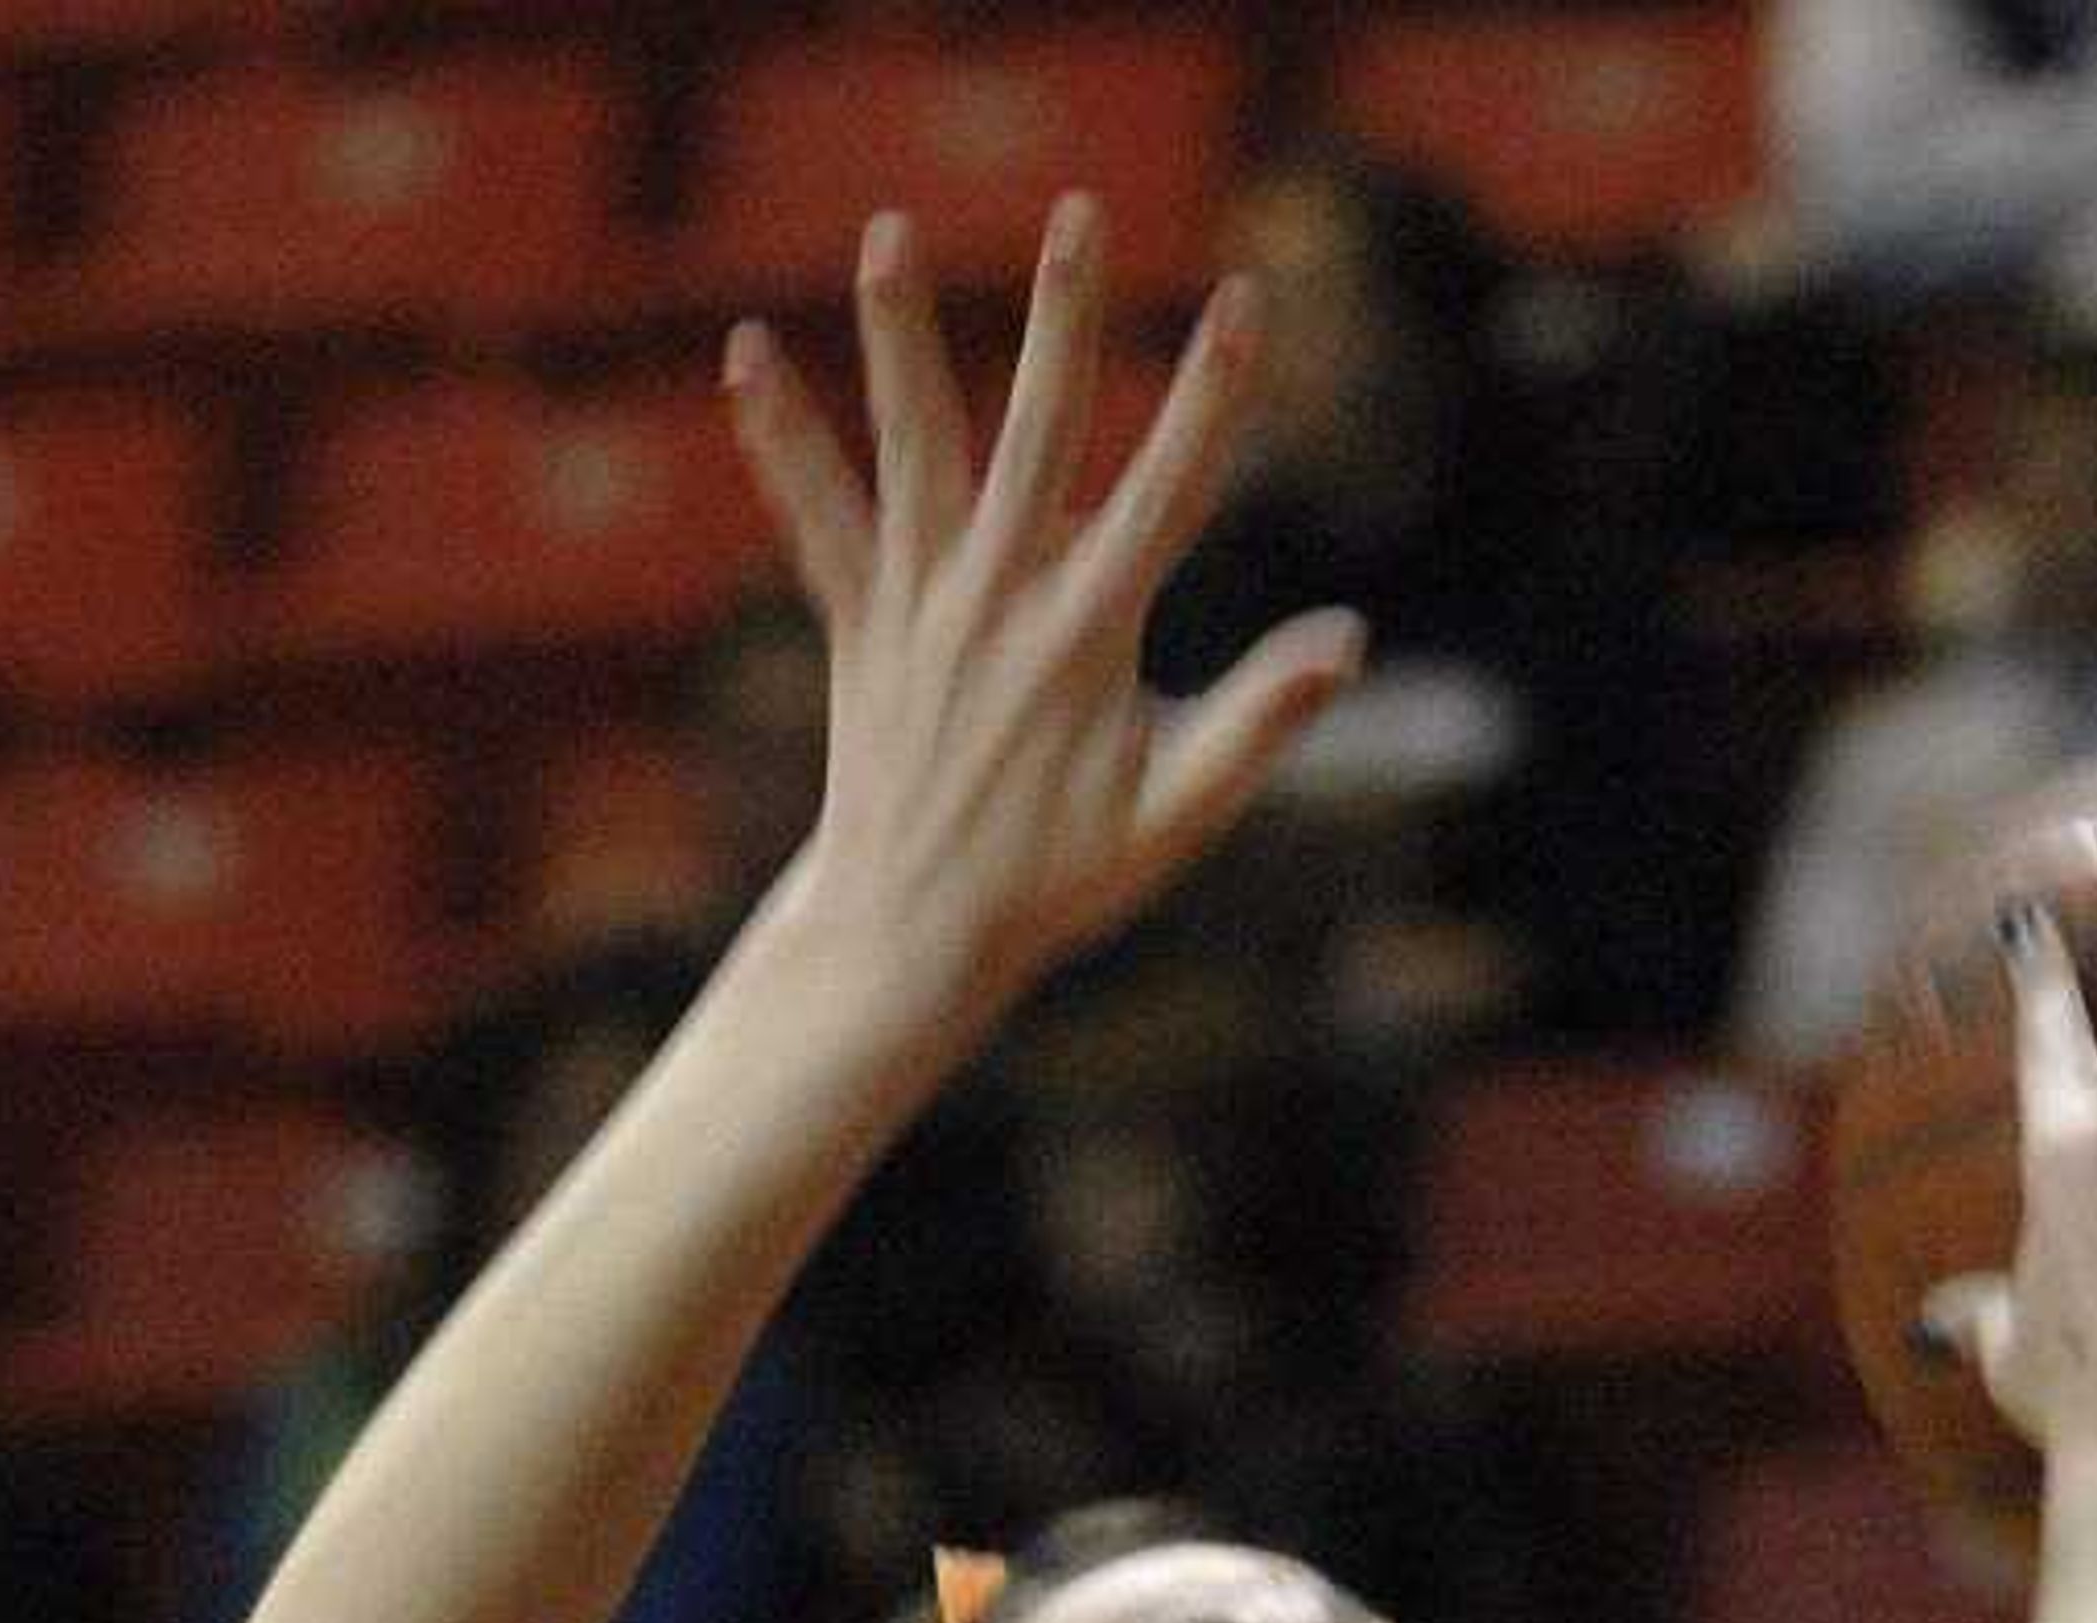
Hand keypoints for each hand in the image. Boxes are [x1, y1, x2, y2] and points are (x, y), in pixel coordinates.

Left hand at [726, 199, 1366, 1032]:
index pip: (1168, 492)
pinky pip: (817, 515)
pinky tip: (747, 354)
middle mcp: (1002, 600)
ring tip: (890, 232)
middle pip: (1041, 431)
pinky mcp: (859, 620)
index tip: (1245, 302)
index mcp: (1091, 636)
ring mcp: (922, 604)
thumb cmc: (1057, 881)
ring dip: (901, 337)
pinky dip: (782, 441)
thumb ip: (1260, 721)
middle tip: (1077, 213)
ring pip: (915, 446)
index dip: (1213, 396)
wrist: (913, 935)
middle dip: (1061, 317)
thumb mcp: (1175, 814)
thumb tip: (1349, 642)